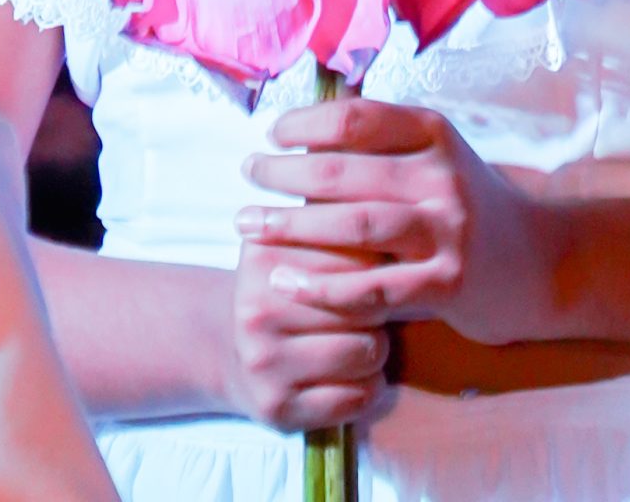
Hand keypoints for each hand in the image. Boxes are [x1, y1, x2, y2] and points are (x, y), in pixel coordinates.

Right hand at [223, 236, 389, 432]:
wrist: (233, 347)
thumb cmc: (287, 287)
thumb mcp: (300, 243)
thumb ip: (341, 222)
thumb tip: (396, 221)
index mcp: (264, 255)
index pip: (356, 252)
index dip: (378, 263)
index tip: (375, 267)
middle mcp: (257, 309)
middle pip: (365, 303)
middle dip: (381, 306)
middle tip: (374, 308)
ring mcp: (264, 362)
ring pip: (365, 351)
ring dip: (379, 348)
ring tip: (367, 339)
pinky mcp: (278, 407)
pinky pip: (355, 397)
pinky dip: (370, 387)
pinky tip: (358, 375)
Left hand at [239, 97, 547, 346]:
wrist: (541, 263)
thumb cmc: (470, 205)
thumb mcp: (439, 156)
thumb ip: (387, 140)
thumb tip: (310, 118)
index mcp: (435, 133)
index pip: (356, 118)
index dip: (304, 123)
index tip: (271, 134)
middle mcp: (442, 175)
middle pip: (344, 170)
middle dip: (283, 173)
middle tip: (246, 175)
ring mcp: (447, 230)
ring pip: (353, 226)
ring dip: (291, 226)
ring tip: (248, 227)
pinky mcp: (448, 284)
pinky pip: (372, 288)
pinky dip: (323, 287)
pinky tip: (287, 282)